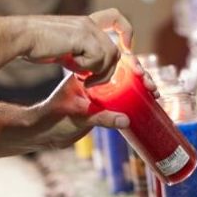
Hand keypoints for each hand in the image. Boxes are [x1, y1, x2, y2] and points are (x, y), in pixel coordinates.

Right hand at [21, 9, 133, 84]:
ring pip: (110, 56)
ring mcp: (87, 28)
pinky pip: (97, 58)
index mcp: (86, 23)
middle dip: (108, 71)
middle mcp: (89, 23)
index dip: (126, 32)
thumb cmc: (36, 45)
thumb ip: (80, 55)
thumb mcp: (64, 49)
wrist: (21, 37)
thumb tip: (90, 70)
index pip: (116, 17)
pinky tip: (73, 69)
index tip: (125, 49)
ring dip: (98, 73)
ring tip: (81, 78)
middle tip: (90, 82)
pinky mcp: (82, 36)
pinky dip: (88, 69)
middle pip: (116, 49)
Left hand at [28, 68, 160, 148]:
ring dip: (140, 87)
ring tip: (155, 93)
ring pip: (124, 84)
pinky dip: (136, 99)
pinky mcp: (102, 106)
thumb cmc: (53, 120)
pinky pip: (122, 98)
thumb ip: (101, 118)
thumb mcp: (78, 116)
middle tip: (151, 85)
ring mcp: (99, 93)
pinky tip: (148, 102)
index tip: (141, 73)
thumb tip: (126, 119)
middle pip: (123, 72)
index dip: (130, 66)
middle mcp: (94, 80)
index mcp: (87, 74)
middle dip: (140, 76)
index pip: (111, 62)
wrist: (42, 133)